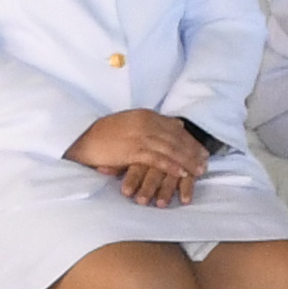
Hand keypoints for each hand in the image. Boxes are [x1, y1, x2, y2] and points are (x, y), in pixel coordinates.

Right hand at [70, 110, 208, 205]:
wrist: (81, 138)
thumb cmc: (103, 135)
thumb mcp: (130, 123)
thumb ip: (152, 124)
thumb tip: (176, 125)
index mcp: (145, 115)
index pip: (174, 128)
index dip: (190, 140)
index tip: (201, 150)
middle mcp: (146, 123)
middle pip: (176, 138)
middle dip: (192, 151)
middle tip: (206, 162)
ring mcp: (140, 136)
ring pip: (170, 149)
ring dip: (187, 160)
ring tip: (199, 170)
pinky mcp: (133, 150)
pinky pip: (158, 159)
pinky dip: (172, 166)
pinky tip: (182, 173)